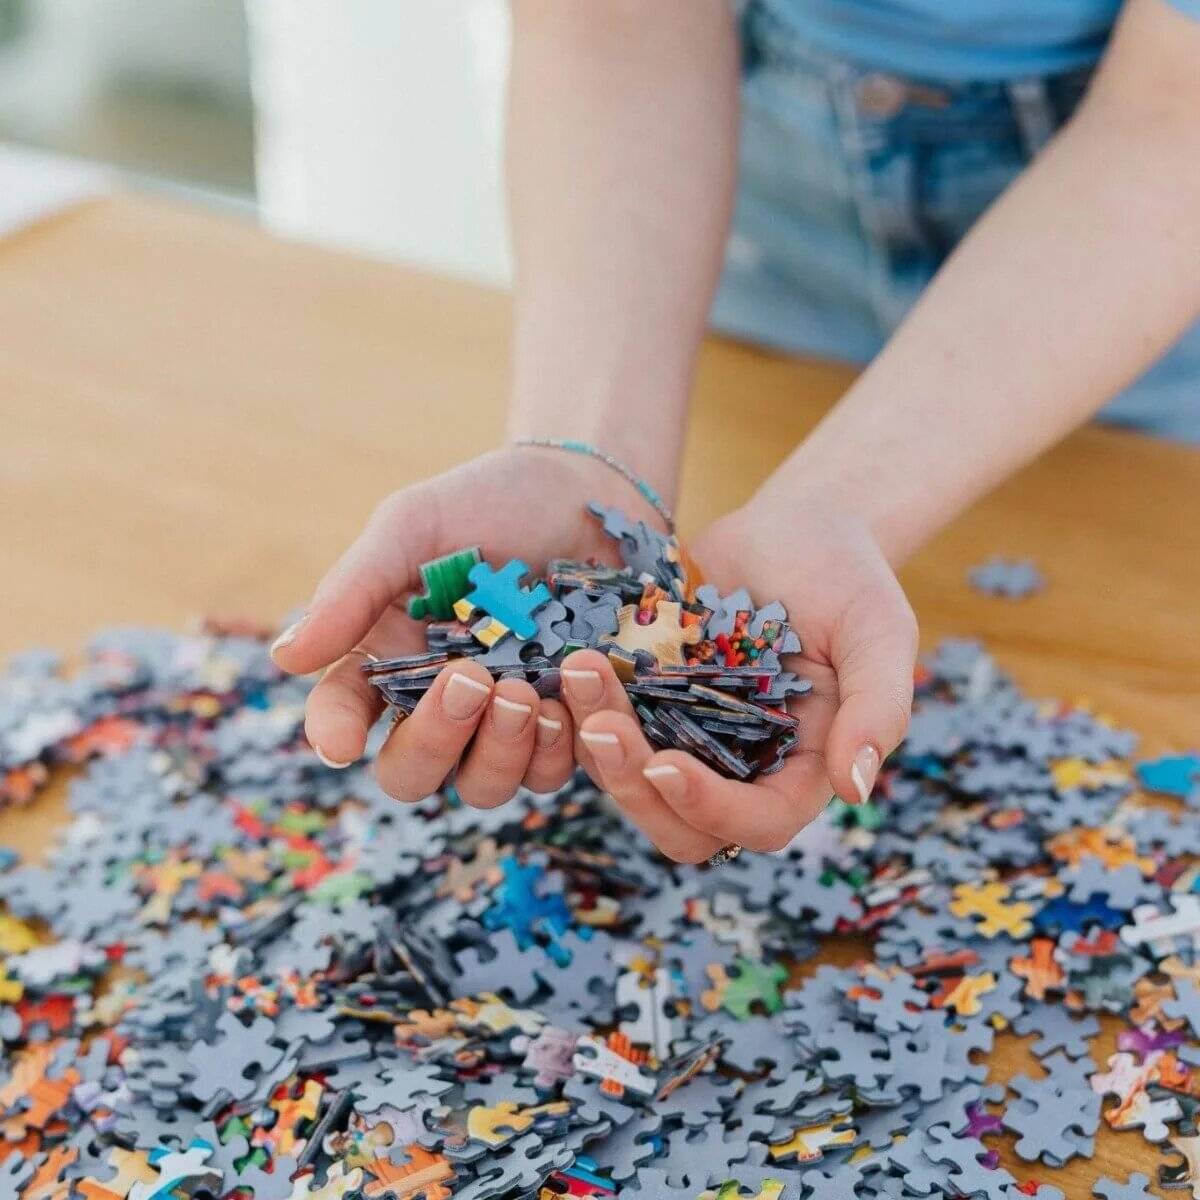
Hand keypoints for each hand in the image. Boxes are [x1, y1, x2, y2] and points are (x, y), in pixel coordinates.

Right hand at [270, 447, 662, 804]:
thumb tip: (286, 656)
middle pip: (412, 771)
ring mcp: (503, 721)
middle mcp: (439, 702)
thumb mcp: (414, 526)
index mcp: (387, 657)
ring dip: (500, 751)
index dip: (334, 733)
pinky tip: (569, 699)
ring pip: (484, 786)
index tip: (341, 742)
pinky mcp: (564, 723)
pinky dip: (558, 749)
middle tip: (470, 679)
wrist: (586, 489)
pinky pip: (553, 772)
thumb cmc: (489, 502)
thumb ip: (354, 589)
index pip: (343, 711)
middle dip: (434, 739)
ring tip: (526, 691)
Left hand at [555, 497, 916, 860]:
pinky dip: (581, 705)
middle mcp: (737, 766)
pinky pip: (601, 724)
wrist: (796, 526)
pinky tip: (569, 661)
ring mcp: (685, 735)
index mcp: (799, 768)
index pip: (757, 822)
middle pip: (678, 824)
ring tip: (581, 671)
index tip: (665, 766)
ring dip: (596, 740)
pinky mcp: (646, 698)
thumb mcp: (878, 632)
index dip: (710, 809)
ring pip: (628, 777)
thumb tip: (855, 788)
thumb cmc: (849, 578)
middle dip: (633, 786)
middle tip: (601, 724)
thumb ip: (877, 708)